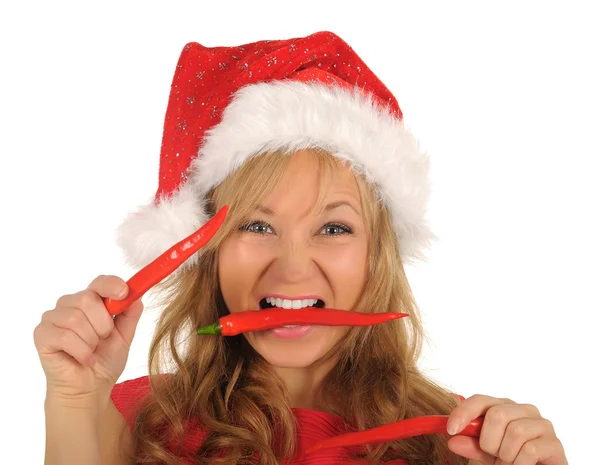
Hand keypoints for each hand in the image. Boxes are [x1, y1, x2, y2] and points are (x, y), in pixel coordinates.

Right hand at [33, 275, 143, 400]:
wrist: (90, 388)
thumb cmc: (106, 359)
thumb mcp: (125, 335)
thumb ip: (131, 313)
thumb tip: (137, 294)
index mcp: (91, 300)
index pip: (99, 282)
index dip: (111, 285)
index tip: (123, 293)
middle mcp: (70, 304)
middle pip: (87, 299)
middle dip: (103, 324)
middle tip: (103, 339)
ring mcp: (53, 318)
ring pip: (76, 319)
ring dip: (91, 341)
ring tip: (92, 350)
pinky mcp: (42, 334)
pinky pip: (65, 336)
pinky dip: (81, 351)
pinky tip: (84, 358)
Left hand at [446, 394, 566, 464]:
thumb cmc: (512, 459)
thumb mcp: (486, 453)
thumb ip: (471, 445)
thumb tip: (453, 440)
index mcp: (504, 407)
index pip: (480, 400)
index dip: (463, 412)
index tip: (451, 429)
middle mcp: (524, 410)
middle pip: (497, 414)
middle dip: (489, 441)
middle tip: (493, 454)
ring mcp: (542, 424)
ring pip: (515, 432)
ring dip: (506, 454)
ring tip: (509, 462)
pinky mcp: (554, 443)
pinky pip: (530, 450)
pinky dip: (519, 463)